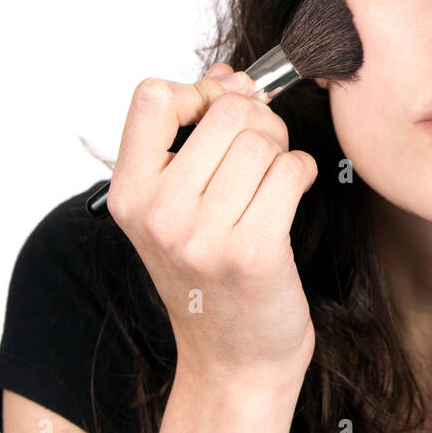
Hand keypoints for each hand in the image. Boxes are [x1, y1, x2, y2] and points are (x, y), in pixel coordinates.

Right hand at [106, 61, 317, 384]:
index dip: (196, 93)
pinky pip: (292, 170)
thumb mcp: (181, 203)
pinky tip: (291, 196)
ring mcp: (203, 235)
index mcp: (129, 193)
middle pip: (226, 112)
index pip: (152, 96)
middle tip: (259, 154)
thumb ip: (195, 133)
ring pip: (264, 140)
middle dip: (257, 123)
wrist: (235, 356)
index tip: (215, 117)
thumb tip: (229, 77)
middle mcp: (158, 214)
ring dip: (281, 152)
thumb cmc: (212, 272)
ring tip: (271, 184)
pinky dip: (302, 173)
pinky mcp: (253, 251)